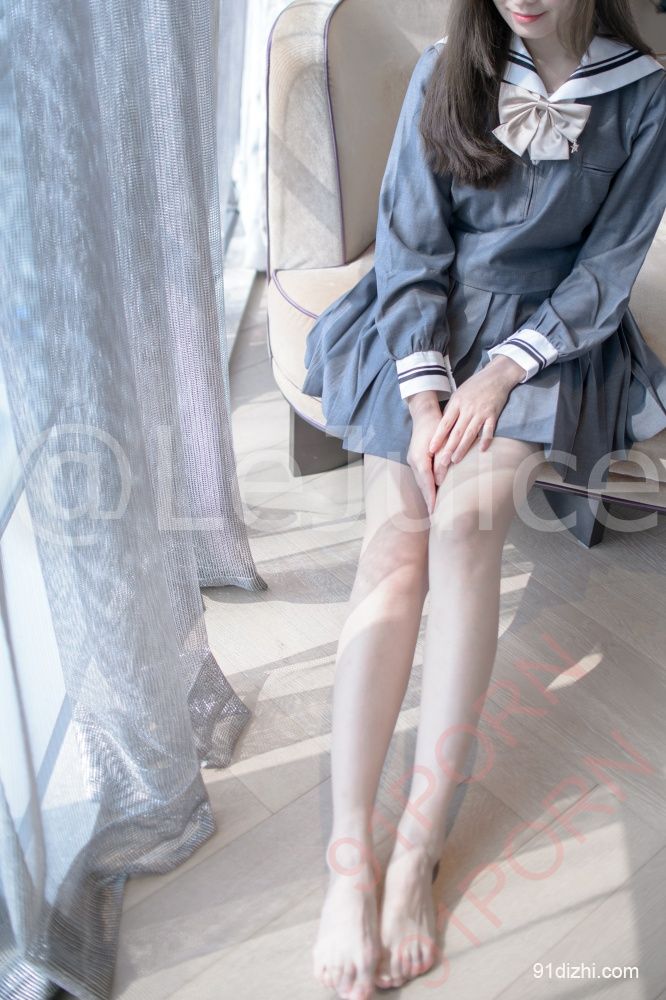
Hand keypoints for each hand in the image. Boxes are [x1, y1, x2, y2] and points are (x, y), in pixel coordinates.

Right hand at [406, 391, 443, 515]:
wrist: (424, 414)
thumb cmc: (436, 426)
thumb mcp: (442, 442)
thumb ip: (442, 461)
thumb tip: (441, 481)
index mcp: (419, 458)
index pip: (426, 483)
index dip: (431, 498)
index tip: (435, 511)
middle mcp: (413, 461)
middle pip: (422, 485)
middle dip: (429, 500)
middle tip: (436, 516)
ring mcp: (412, 460)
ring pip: (421, 481)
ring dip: (428, 495)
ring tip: (435, 509)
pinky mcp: (415, 459)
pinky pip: (421, 476)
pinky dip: (426, 486)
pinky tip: (432, 493)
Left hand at [428, 356, 523, 484]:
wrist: (496, 376)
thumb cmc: (474, 386)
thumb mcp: (459, 394)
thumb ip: (451, 410)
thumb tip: (442, 428)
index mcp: (457, 403)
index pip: (445, 424)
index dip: (437, 437)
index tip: (431, 449)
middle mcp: (468, 409)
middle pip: (456, 432)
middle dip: (448, 448)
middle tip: (442, 463)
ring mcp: (481, 412)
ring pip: (470, 434)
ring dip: (463, 448)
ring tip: (456, 460)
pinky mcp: (493, 414)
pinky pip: (489, 430)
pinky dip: (486, 440)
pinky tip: (482, 451)